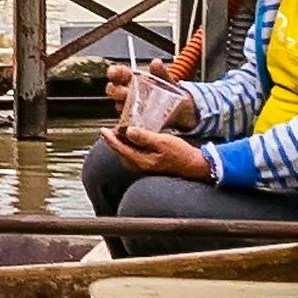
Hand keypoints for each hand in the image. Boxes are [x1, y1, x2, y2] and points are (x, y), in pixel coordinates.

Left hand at [103, 124, 217, 186]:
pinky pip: (135, 156)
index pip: (120, 149)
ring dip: (123, 145)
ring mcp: (146, 167)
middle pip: (121, 153)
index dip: (110, 139)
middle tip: (111, 130)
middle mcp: (141, 166)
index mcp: (142, 161)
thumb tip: (129, 131)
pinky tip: (136, 140)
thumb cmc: (181, 154)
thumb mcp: (163, 141)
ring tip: (122, 133)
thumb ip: (145, 137)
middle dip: (115, 142)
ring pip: (127, 155)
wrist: (194, 166)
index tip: (103, 130)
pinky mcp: (151, 166)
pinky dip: (131, 148)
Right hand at [112, 65, 188, 135]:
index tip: (113, 73)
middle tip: (126, 93)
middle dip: (116, 90)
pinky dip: (128, 122)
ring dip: (123, 105)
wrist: (183, 114)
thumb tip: (156, 62)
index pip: (119, 73)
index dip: (114, 72)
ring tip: (133, 107)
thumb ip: (161, 73)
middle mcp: (128, 93)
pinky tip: (136, 121)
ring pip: (118, 105)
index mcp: (134, 80)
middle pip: (113, 90)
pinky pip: (126, 123)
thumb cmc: (172, 95)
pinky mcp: (134, 122)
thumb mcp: (168, 82)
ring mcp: (130, 108)